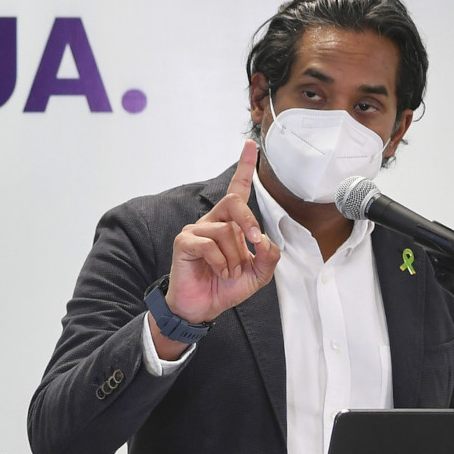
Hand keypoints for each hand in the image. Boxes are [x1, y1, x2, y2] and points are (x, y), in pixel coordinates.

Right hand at [157, 140, 279, 339]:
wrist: (201, 308)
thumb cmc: (225, 287)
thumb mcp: (257, 275)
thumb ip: (268, 257)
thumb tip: (265, 240)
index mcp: (229, 224)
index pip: (238, 190)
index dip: (244, 167)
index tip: (250, 145)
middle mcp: (212, 222)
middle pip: (234, 203)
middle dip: (249, 222)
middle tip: (255, 242)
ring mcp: (196, 230)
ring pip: (225, 231)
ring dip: (235, 258)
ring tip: (230, 273)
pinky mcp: (184, 243)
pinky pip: (209, 245)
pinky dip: (221, 262)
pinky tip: (220, 272)